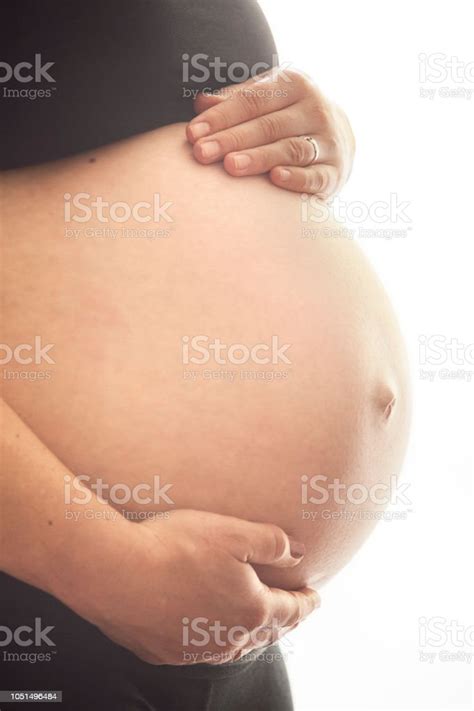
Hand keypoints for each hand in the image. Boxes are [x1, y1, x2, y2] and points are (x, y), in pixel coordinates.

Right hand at [73, 510, 319, 664]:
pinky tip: (208, 626)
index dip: (306, 601)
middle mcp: (227, 639)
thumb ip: (273, 543)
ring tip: (257, 621)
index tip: (315, 596)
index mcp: (251, 611)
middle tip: (293, 610)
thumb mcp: (234, 532)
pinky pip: (201, 648)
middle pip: (266, 631)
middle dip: (284, 619)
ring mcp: (194, 649)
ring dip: (251, 632)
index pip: (291, 610)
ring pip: (234, 645)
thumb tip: (298, 553)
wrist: (114, 572)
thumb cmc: (176, 547)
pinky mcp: (163, 651)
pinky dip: (215, 637)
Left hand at [186, 67, 354, 199]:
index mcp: (294, 85)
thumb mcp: (266, 100)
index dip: (221, 116)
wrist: (339, 139)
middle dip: (232, 139)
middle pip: (268, 125)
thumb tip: (200, 103)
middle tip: (202, 153)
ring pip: (290, 149)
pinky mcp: (334, 172)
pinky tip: (275, 179)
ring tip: (230, 167)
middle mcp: (315, 109)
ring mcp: (328, 141)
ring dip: (259, 158)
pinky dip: (296, 178)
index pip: (252, 100)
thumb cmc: (287, 117)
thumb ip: (234, 101)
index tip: (193, 133)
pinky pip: (315, 176)